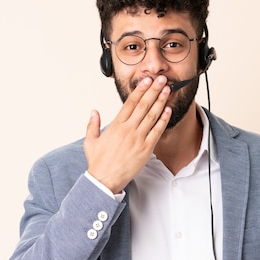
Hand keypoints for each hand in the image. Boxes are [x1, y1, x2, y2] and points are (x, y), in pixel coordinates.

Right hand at [84, 75, 171, 193]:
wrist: (104, 180)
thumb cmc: (98, 162)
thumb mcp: (90, 141)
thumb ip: (92, 125)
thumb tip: (94, 112)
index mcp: (116, 125)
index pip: (130, 103)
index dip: (139, 90)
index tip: (146, 80)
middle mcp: (128, 129)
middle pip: (143, 105)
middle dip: (153, 90)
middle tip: (161, 79)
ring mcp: (138, 139)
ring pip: (152, 116)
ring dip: (160, 101)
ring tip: (167, 90)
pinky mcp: (146, 149)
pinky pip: (157, 132)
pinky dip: (163, 120)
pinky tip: (168, 110)